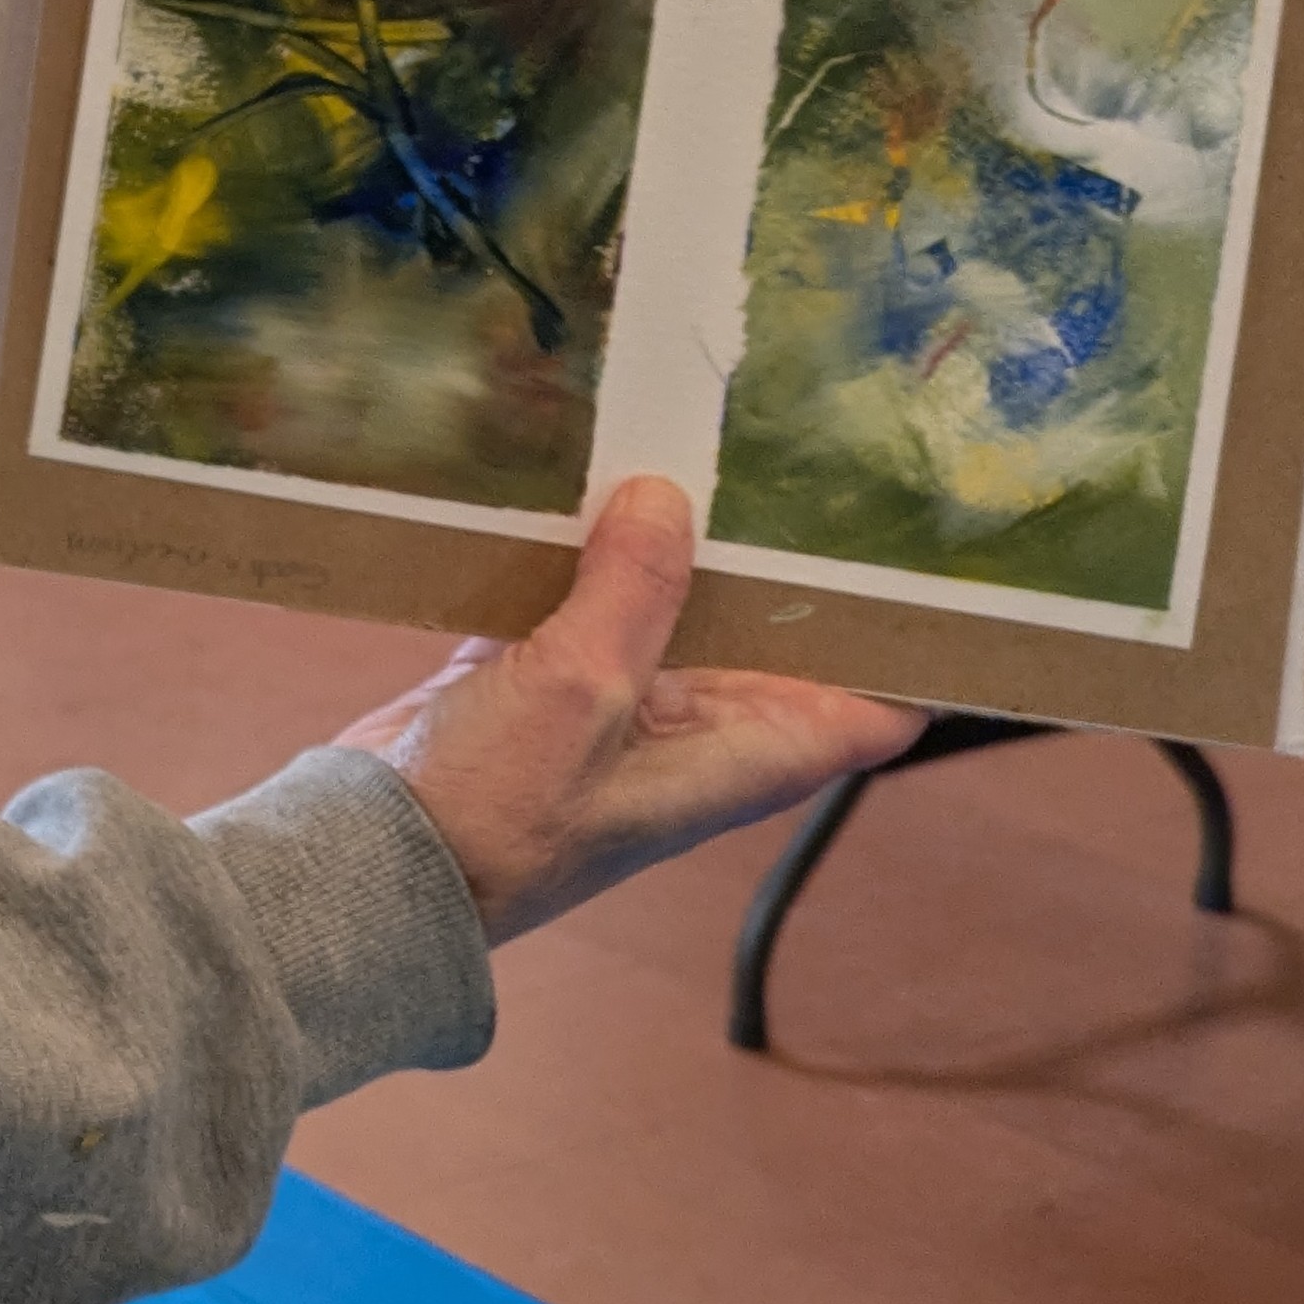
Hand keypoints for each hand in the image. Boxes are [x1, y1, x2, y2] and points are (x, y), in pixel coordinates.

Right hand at [332, 476, 923, 944]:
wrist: (373, 865)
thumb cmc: (499, 816)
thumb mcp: (580, 689)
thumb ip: (632, 589)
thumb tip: (666, 494)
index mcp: (742, 754)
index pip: (873, 705)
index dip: (911, 642)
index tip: (930, 555)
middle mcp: (693, 730)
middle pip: (767, 633)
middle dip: (774, 554)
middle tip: (791, 447)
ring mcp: (612, 704)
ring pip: (665, 605)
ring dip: (663, 542)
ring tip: (679, 437)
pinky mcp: (533, 682)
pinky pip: (572, 600)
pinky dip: (570, 554)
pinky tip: (561, 485)